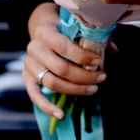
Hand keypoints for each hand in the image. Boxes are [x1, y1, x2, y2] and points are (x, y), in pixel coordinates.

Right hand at [22, 3, 107, 119]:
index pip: (64, 47)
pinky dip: (47, 107)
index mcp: (45, 32)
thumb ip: (93, 36)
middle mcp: (34, 48)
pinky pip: (35, 96)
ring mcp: (29, 65)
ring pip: (52, 83)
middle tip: (101, 77)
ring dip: (74, 89)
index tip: (98, 62)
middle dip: (84, 76)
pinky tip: (61, 114)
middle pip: (60, 68)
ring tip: (93, 89)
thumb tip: (113, 49)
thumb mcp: (75, 25)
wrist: (41, 27)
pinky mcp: (27, 78)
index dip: (83, 57)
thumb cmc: (63, 27)